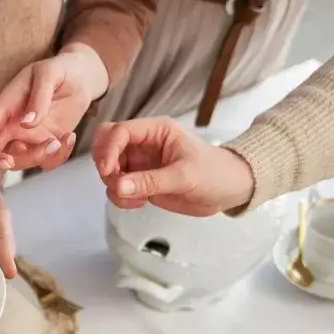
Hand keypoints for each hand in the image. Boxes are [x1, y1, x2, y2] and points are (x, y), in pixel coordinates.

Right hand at [0, 44, 107, 172]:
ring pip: (22, 160)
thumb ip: (39, 97)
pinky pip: (47, 161)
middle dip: (2, 160)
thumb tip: (27, 123)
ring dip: (39, 157)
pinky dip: (59, 156)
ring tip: (60, 140)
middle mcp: (13, 124)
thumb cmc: (61, 69)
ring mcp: (29, 137)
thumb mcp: (49, 73)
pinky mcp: (46, 144)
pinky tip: (69, 138)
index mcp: (8, 104)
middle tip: (11, 160)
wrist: (81, 78)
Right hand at [92, 118, 256, 215]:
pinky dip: (121, 197)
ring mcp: (140, 163)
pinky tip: (140, 202)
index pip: (120, 131)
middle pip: (106, 145)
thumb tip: (118, 186)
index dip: (108, 149)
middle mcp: (143, 144)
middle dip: (105, 166)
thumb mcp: (184, 176)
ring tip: (136, 198)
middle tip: (116, 183)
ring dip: (114, 185)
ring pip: (109, 169)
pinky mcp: (140, 182)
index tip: (107, 172)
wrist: (228, 191)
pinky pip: (118, 187)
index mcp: (156, 131)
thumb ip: (150, 181)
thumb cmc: (214, 173)